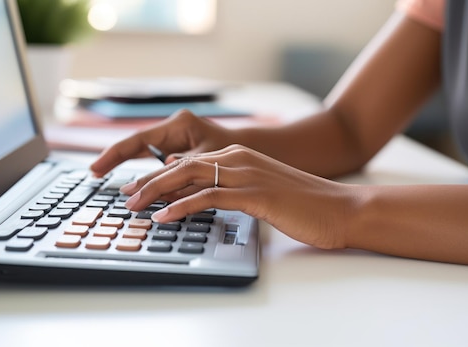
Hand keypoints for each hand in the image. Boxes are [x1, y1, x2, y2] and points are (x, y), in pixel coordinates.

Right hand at [90, 109, 232, 176]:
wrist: (256, 152)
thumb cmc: (237, 155)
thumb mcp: (207, 165)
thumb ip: (180, 175)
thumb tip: (154, 185)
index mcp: (179, 125)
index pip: (139, 140)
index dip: (115, 155)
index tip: (97, 168)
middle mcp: (174, 128)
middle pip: (136, 145)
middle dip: (115, 160)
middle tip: (94, 174)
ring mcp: (176, 137)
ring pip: (144, 153)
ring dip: (128, 167)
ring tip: (104, 178)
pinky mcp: (179, 148)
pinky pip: (155, 160)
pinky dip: (145, 172)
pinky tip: (133, 183)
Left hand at [120, 144, 356, 249]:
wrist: (340, 208)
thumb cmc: (303, 204)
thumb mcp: (261, 191)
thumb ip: (233, 188)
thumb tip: (206, 196)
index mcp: (239, 156)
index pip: (189, 162)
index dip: (159, 173)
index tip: (138, 186)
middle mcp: (238, 158)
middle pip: (182, 166)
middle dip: (149, 180)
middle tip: (127, 195)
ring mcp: (246, 174)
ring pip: (189, 177)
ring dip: (156, 191)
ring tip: (134, 206)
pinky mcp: (254, 193)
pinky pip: (208, 197)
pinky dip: (181, 206)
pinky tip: (163, 216)